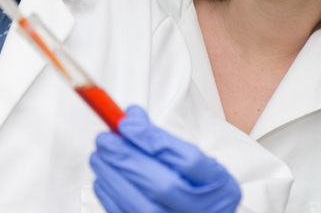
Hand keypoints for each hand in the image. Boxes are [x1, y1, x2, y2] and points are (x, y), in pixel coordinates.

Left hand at [90, 106, 241, 212]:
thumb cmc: (197, 187)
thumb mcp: (194, 160)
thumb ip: (163, 138)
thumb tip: (130, 117)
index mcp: (221, 186)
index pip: (189, 160)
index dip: (154, 140)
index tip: (127, 123)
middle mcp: (204, 211)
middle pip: (164, 185)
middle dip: (127, 159)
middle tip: (105, 139)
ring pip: (142, 207)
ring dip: (113, 177)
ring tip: (99, 156)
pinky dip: (110, 197)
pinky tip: (103, 178)